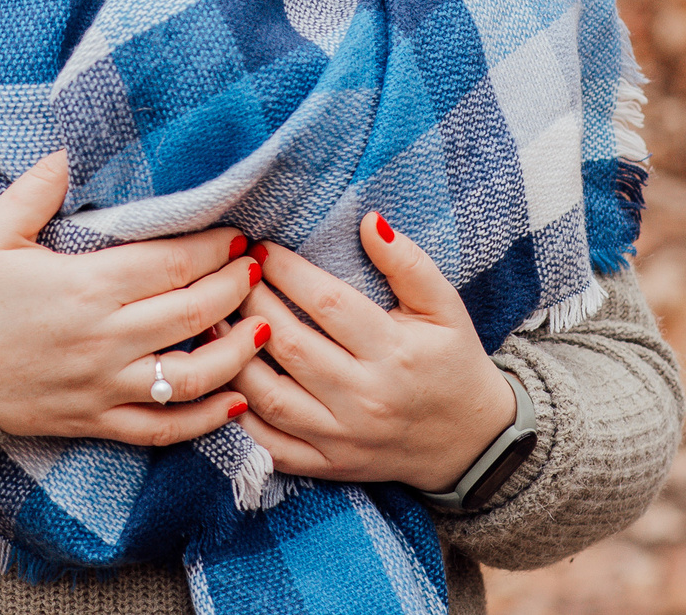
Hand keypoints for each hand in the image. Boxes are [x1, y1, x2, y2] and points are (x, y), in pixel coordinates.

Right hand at [0, 152, 268, 444]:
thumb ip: (38, 189)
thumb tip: (71, 150)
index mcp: (86, 286)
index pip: (171, 262)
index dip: (213, 247)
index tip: (236, 234)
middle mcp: (105, 339)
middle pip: (194, 312)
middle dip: (235, 287)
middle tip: (256, 268)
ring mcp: (104, 385)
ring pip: (192, 375)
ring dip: (237, 352)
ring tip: (262, 329)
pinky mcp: (96, 420)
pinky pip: (162, 427)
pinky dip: (205, 420)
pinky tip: (235, 403)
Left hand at [230, 215, 518, 490]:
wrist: (471, 443)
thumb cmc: (452, 363)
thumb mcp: (444, 308)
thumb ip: (408, 263)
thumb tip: (370, 220)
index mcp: (395, 353)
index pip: (327, 304)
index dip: (287, 271)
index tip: (262, 248)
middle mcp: (365, 397)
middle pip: (291, 346)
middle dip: (251, 304)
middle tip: (230, 275)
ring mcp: (343, 436)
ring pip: (270, 396)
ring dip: (233, 356)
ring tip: (213, 319)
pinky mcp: (328, 464)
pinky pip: (270, 445)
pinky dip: (238, 417)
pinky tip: (221, 381)